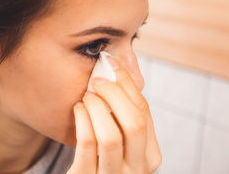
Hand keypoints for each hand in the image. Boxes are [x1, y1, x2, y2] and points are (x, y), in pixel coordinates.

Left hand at [67, 56, 161, 173]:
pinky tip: (78, 108)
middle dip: (115, 94)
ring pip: (111, 136)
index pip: (144, 112)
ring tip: (87, 96)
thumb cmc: (103, 157)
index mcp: (150, 155)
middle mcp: (137, 169)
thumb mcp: (122, 142)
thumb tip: (117, 71)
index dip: (128, 84)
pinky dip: (83, 120)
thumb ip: (125, 116)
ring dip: (97, 107)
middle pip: (134, 123)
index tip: (112, 65)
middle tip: (97, 80)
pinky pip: (87, 145)